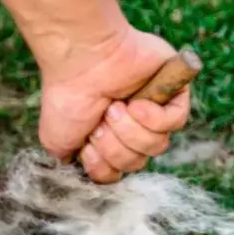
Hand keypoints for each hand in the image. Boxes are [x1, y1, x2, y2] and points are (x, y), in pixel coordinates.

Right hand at [36, 26, 190, 182]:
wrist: (82, 62)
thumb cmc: (67, 97)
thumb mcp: (57, 142)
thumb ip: (74, 164)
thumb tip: (94, 172)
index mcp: (107, 138)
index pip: (117, 172)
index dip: (104, 166)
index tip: (88, 145)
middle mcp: (130, 126)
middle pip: (137, 162)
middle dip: (115, 146)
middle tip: (101, 120)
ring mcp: (154, 109)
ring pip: (157, 145)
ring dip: (130, 130)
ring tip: (115, 107)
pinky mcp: (174, 92)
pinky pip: (175, 122)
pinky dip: (153, 118)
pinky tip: (136, 103)